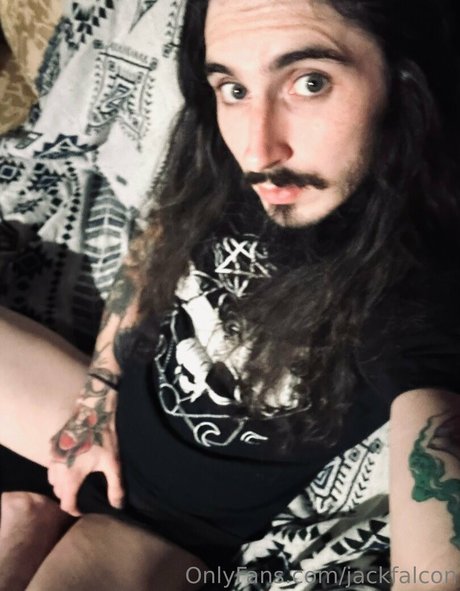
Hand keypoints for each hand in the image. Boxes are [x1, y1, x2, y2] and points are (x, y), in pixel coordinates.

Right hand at [48, 384, 123, 516]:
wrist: (93, 412)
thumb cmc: (104, 437)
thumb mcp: (113, 463)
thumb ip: (115, 487)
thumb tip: (117, 506)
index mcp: (70, 476)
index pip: (66, 503)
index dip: (74, 510)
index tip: (83, 510)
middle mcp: (57, 469)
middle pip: (58, 492)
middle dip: (68, 497)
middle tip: (81, 496)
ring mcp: (53, 456)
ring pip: (51, 479)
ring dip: (61, 484)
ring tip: (75, 483)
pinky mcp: (53, 445)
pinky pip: (51, 464)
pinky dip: (57, 470)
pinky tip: (70, 465)